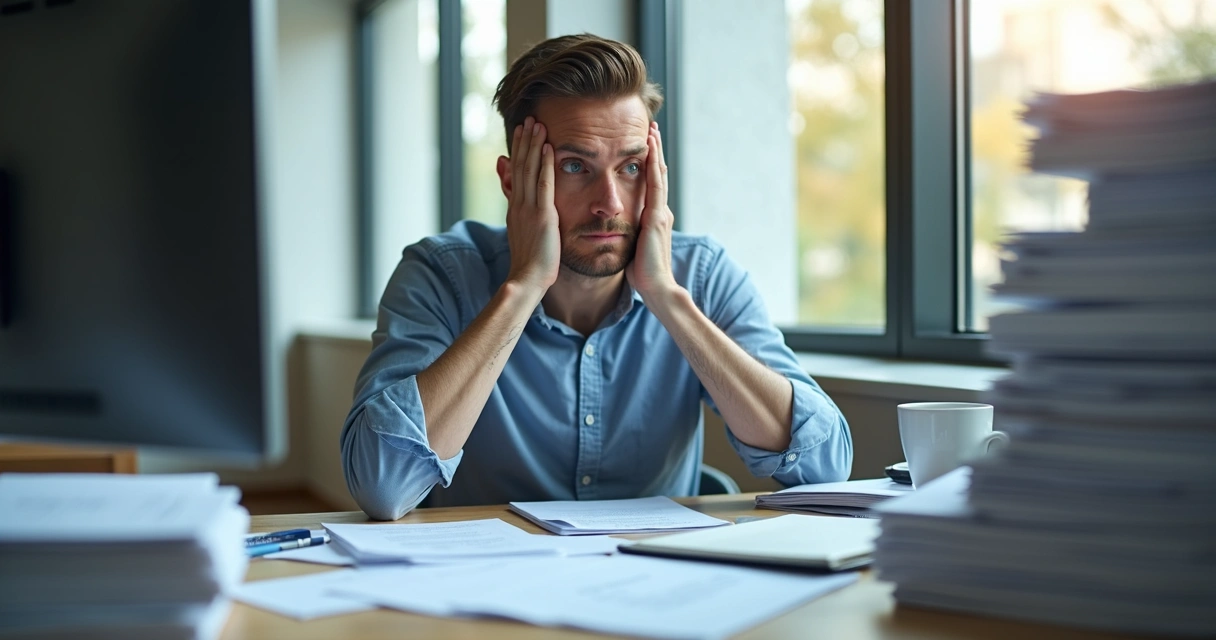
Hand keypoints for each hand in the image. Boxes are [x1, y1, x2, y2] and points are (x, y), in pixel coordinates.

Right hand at [504, 117, 559, 296]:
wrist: (527, 279)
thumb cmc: (530, 262)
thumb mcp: (523, 234)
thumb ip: (521, 214)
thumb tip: (521, 208)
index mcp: (516, 208)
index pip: (517, 172)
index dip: (520, 151)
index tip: (522, 132)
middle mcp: (519, 204)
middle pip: (521, 165)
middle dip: (524, 141)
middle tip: (528, 118)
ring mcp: (529, 208)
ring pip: (529, 169)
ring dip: (533, 144)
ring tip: (536, 123)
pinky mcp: (542, 215)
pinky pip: (543, 184)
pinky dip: (544, 164)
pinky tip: (548, 147)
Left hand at [626, 122, 677, 301]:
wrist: (656, 288)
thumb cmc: (642, 274)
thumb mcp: (632, 249)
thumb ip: (628, 236)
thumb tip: (613, 233)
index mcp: (653, 218)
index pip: (651, 185)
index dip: (648, 165)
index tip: (644, 146)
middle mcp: (659, 211)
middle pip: (657, 174)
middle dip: (654, 151)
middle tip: (651, 128)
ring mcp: (660, 212)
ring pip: (658, 174)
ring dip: (655, 151)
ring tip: (653, 130)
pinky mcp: (656, 216)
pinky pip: (655, 183)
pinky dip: (653, 164)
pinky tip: (650, 149)